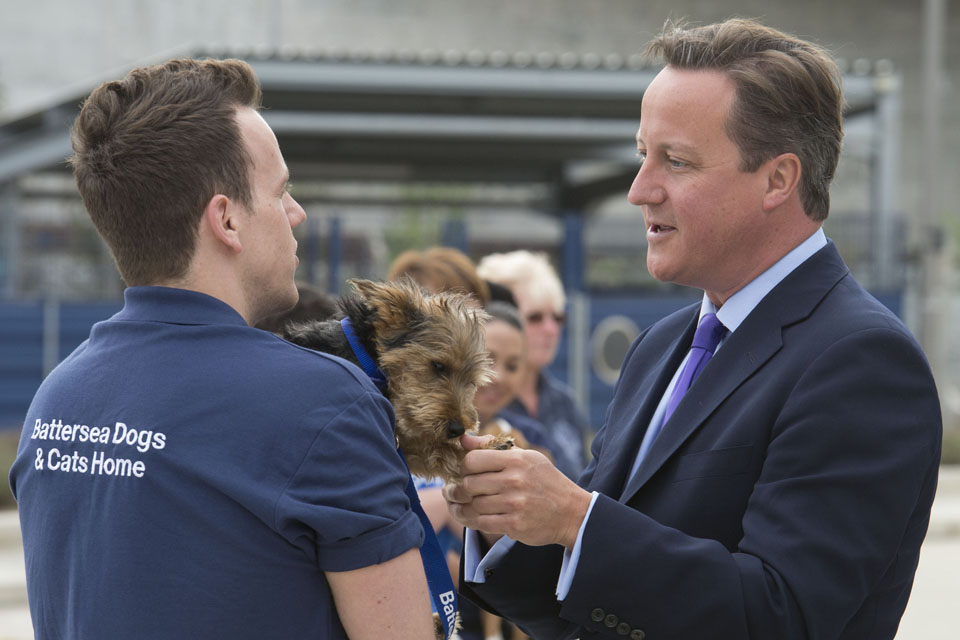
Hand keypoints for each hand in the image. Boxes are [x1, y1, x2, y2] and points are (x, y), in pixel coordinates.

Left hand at [443, 433, 591, 548]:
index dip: (464, 467)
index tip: (466, 472)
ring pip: (473, 505)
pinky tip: (476, 517)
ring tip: (463, 505)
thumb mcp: (526, 457)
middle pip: (468, 484)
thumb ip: (493, 447)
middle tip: (458, 491)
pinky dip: (475, 521)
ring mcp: (514, 503)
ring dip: (465, 507)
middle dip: (460, 489)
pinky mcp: (514, 524)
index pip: (472, 460)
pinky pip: (481, 522)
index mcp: (516, 459)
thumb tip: (464, 440)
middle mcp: (514, 480)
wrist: (572, 512)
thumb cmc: (545, 481)